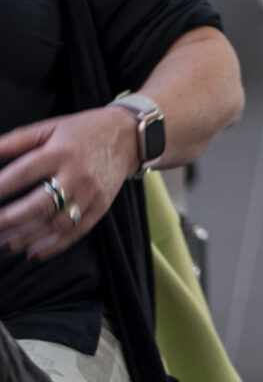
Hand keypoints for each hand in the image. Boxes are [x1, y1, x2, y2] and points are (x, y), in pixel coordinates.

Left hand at [0, 109, 138, 261]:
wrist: (131, 136)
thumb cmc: (82, 131)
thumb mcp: (49, 128)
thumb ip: (15, 142)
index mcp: (60, 151)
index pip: (24, 173)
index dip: (0, 188)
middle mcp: (77, 174)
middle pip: (41, 204)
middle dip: (10, 221)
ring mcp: (91, 193)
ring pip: (57, 223)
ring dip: (27, 237)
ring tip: (5, 245)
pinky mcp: (101, 206)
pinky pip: (76, 231)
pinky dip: (54, 246)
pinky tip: (32, 253)